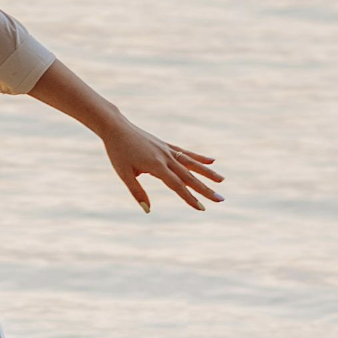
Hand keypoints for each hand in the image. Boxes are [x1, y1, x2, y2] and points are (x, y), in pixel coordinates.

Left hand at [99, 118, 223, 212]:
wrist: (116, 127)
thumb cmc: (118, 152)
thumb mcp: (124, 173)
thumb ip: (137, 192)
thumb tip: (148, 210)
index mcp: (156, 166)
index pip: (177, 185)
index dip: (190, 198)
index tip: (202, 208)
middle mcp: (165, 157)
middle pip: (189, 176)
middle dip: (205, 189)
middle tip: (220, 199)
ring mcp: (167, 150)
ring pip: (192, 163)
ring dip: (207, 173)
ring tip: (222, 181)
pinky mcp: (166, 145)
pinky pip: (186, 153)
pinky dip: (199, 157)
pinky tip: (212, 160)